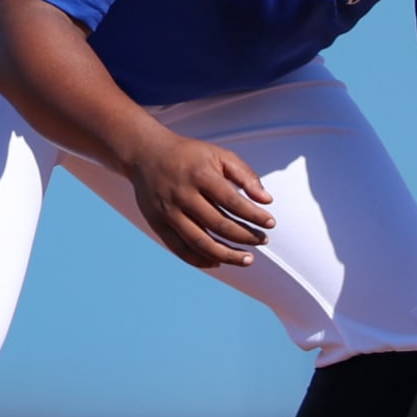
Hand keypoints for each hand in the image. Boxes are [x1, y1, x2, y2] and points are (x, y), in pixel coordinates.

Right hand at [124, 126, 274, 269]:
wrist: (145, 154)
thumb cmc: (189, 156)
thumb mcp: (219, 155)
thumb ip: (245, 175)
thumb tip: (267, 200)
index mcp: (200, 175)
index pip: (232, 201)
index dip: (254, 215)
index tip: (271, 223)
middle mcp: (182, 195)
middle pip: (218, 225)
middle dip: (245, 237)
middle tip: (263, 241)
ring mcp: (168, 212)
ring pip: (200, 242)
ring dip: (226, 255)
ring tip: (247, 259)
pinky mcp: (157, 224)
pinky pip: (180, 249)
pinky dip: (200, 260)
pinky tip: (218, 262)